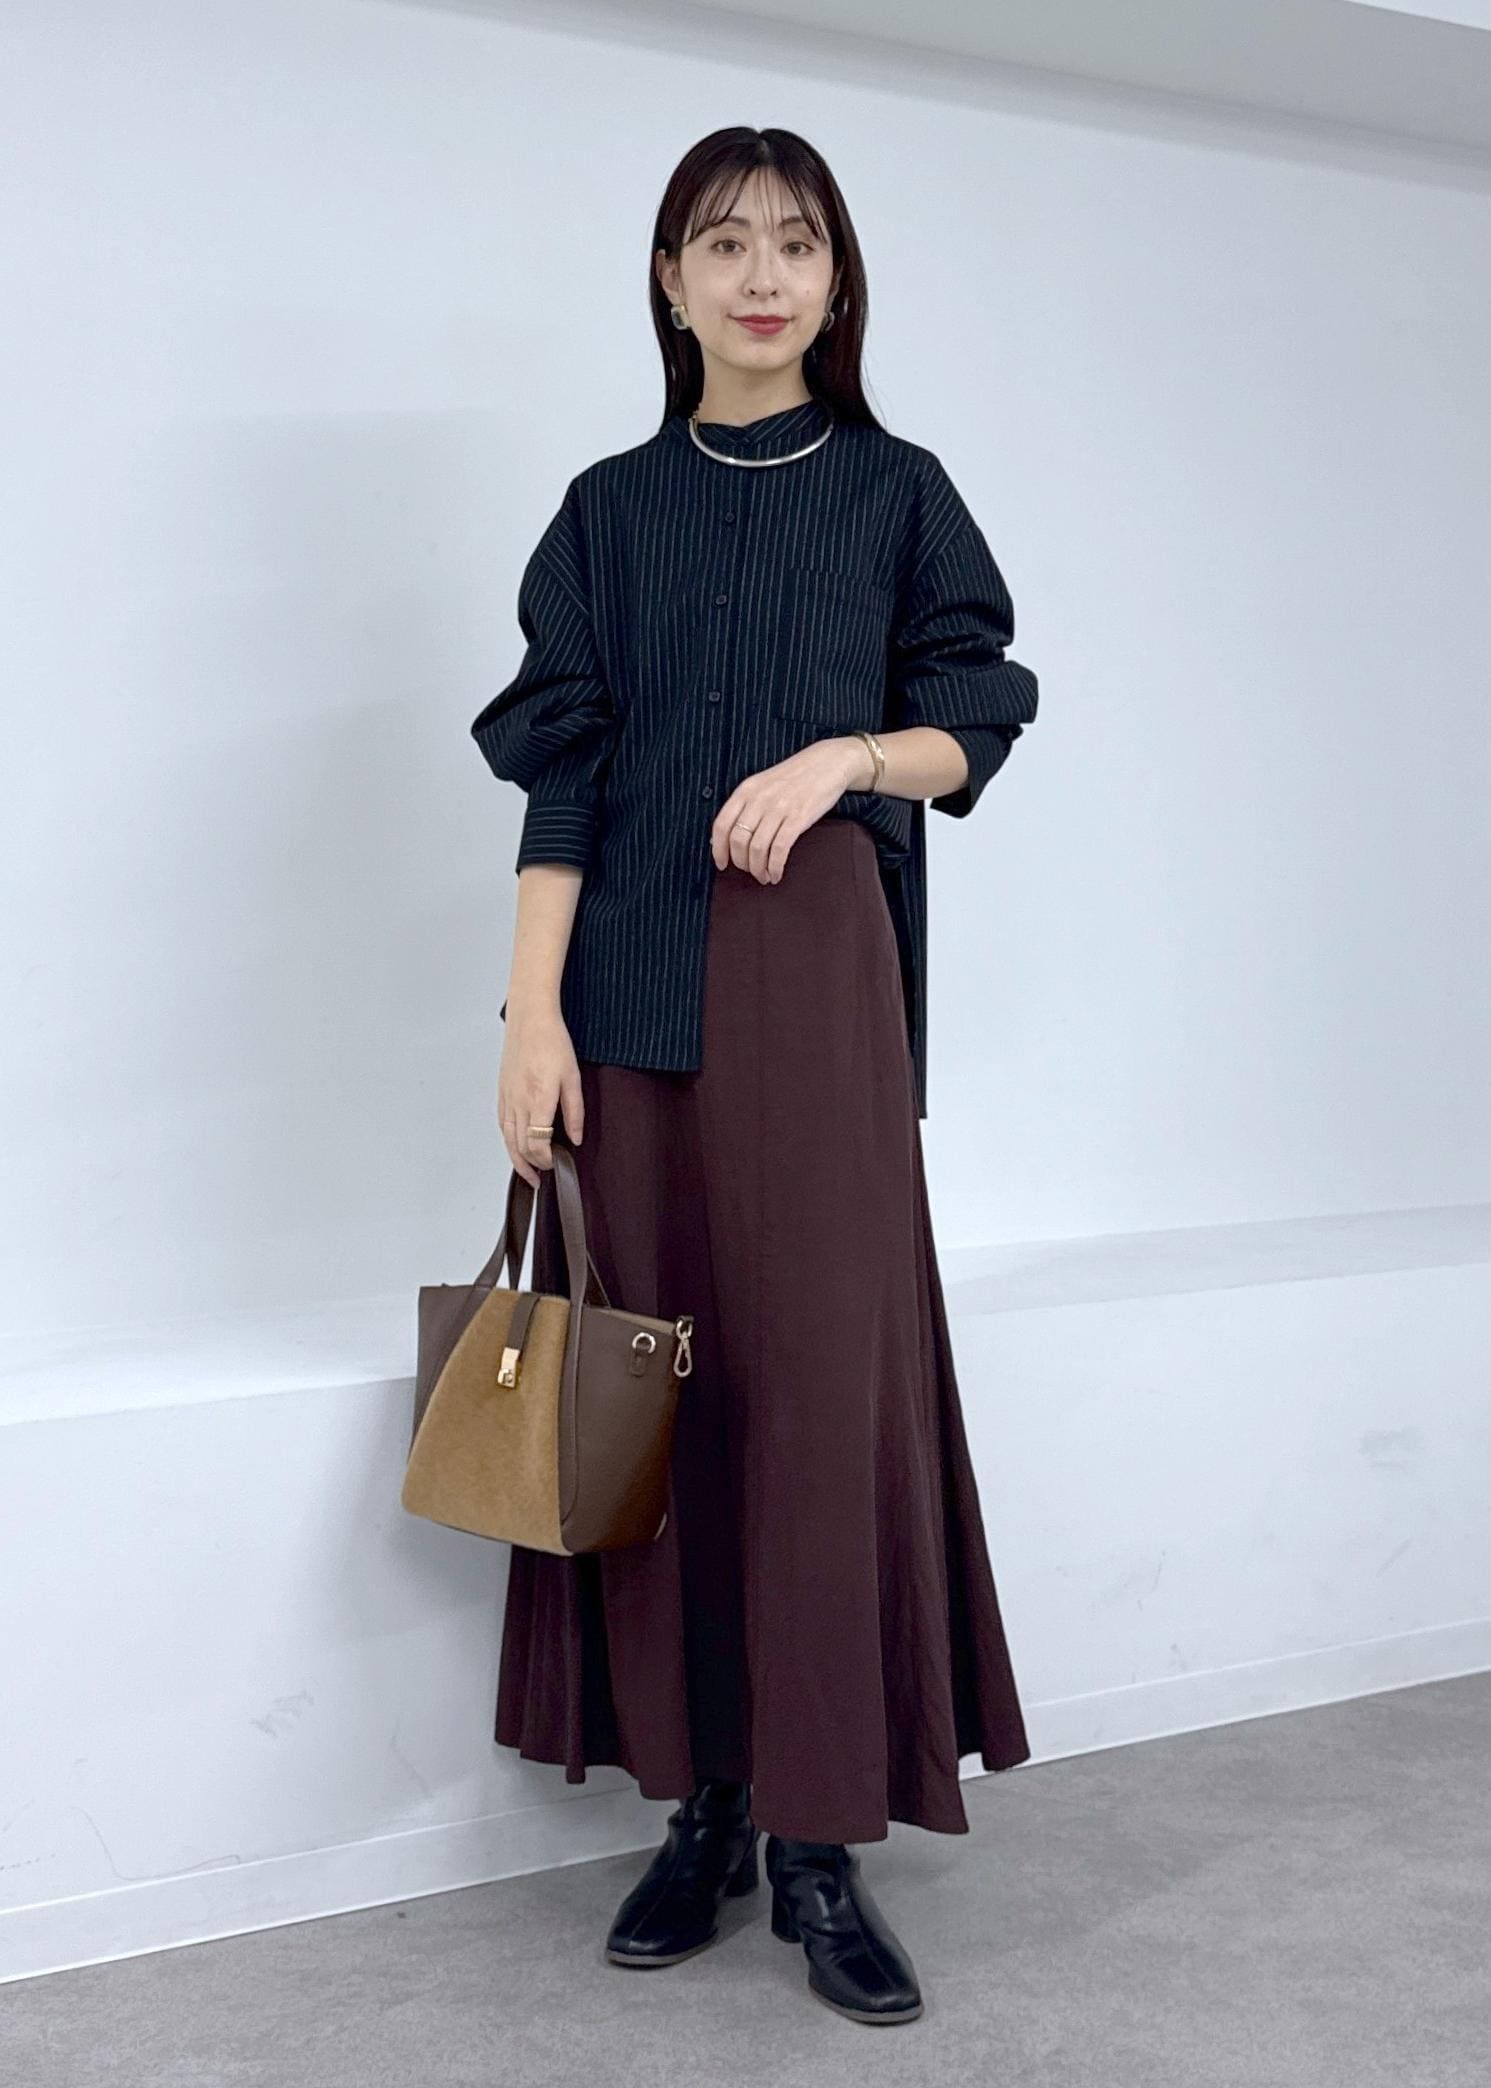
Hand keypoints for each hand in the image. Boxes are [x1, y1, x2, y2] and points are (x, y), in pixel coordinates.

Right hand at [497, 1002, 584, 1186]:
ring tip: (526, 1173)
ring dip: (516, 1159)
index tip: (557, 1164)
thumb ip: (574, 1111)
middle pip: (520, 1146)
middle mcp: (519, 1101)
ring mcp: (507, 1096)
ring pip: (507, 1138)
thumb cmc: (553, 1042)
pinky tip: (515, 1145)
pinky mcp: (502, 1091)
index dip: (546, 1160)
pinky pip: (502, 1123)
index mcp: (539, 1099)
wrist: (530, 1019)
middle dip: (531, 1166)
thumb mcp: (573, 1077)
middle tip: (542, 1177)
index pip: (538, 1144)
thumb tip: (576, 1139)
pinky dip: (508, 1139)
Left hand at [710, 736, 873, 883]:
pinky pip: (779, 849)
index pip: (722, 824)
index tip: (722, 864)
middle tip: (750, 872)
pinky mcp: (798, 817)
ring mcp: (779, 808)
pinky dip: (775, 867)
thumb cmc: (795, 777)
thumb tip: (730, 837)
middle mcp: (759, 799)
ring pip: (757, 848)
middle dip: (741, 863)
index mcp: (746, 790)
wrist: (828, 763)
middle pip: (738, 840)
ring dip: (758, 869)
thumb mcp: (764, 784)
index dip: (719, 849)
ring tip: (764, 876)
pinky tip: (777, 873)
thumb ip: (747, 805)